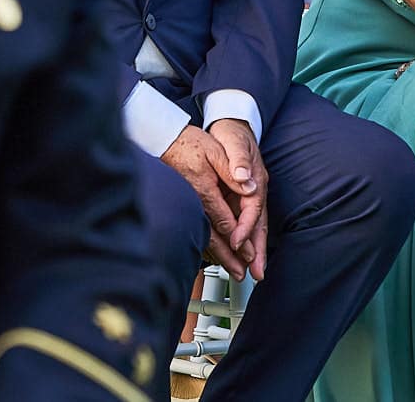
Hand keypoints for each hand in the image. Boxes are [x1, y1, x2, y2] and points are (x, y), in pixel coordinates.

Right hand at [160, 125, 252, 278]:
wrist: (164, 140)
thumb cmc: (190, 144)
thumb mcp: (216, 151)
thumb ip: (233, 170)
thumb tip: (249, 187)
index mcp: (204, 190)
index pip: (225, 220)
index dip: (239, 239)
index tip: (249, 253)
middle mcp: (194, 201)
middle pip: (213, 236)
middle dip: (228, 257)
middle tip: (240, 273)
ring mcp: (188, 205)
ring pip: (205, 235)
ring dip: (219, 254)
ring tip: (231, 269)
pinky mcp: (185, 205)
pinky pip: (197, 229)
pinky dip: (207, 244)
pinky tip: (213, 254)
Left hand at [208, 118, 268, 280]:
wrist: (233, 122)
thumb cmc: (232, 133)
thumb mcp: (235, 143)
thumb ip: (239, 161)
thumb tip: (244, 178)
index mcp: (255, 179)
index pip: (253, 210)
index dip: (246, 228)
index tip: (237, 243)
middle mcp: (256, 189)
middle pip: (260, 224)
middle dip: (259, 250)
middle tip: (258, 273)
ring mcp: (250, 193)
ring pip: (254, 226)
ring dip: (254, 249)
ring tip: (253, 271)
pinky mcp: (241, 195)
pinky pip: (245, 221)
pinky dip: (246, 238)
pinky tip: (241, 251)